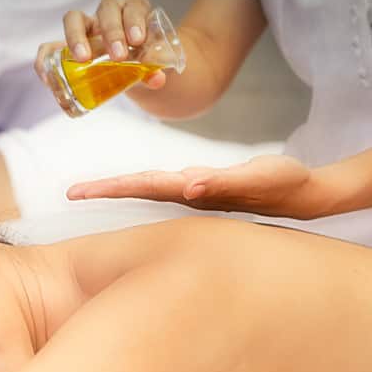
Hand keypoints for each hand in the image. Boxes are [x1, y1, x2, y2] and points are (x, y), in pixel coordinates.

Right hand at [34, 0, 166, 91]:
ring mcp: (85, 27)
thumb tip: (157, 79)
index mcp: (132, 10)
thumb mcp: (150, 63)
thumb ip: (153, 70)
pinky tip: (48, 76)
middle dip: (112, 31)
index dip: (134, 19)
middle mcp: (107, 13)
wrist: (130, 67)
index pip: (133, 5)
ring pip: (74, 18)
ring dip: (77, 36)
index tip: (137, 40)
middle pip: (106, 8)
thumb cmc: (141, 58)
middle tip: (118, 56)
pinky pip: (50, 47)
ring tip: (83, 58)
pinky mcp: (66, 45)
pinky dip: (46, 57)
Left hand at [66, 154, 328, 218]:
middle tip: (70, 193)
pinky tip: (136, 186)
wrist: (301, 193)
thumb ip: (220, 182)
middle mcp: (185, 191)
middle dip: (104, 190)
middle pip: (137, 188)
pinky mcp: (203, 185)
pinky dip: (145, 185)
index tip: (76, 193)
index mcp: (189, 189)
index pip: (139, 187)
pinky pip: (166, 185)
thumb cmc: (279, 184)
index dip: (108, 189)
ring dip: (120, 188)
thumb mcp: (253, 177)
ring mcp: (193, 189)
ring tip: (90, 191)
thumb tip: (185, 187)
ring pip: (149, 187)